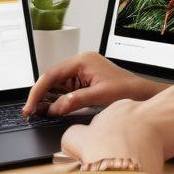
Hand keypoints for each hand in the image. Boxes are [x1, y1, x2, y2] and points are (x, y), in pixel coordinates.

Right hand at [23, 51, 168, 117]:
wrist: (143, 94)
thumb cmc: (127, 90)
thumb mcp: (99, 96)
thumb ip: (73, 101)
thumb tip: (53, 109)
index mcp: (82, 60)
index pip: (52, 74)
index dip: (38, 91)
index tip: (30, 106)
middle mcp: (80, 63)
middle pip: (51, 78)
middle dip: (40, 95)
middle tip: (30, 112)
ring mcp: (82, 72)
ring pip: (56, 85)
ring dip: (47, 98)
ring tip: (38, 113)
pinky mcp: (84, 81)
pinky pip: (65, 89)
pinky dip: (57, 100)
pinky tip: (51, 109)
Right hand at [60, 85, 173, 173]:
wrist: (119, 149)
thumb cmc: (103, 146)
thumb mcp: (81, 140)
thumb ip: (76, 138)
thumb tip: (70, 140)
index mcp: (127, 106)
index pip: (141, 104)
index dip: (147, 115)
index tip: (149, 126)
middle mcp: (153, 104)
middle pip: (172, 94)